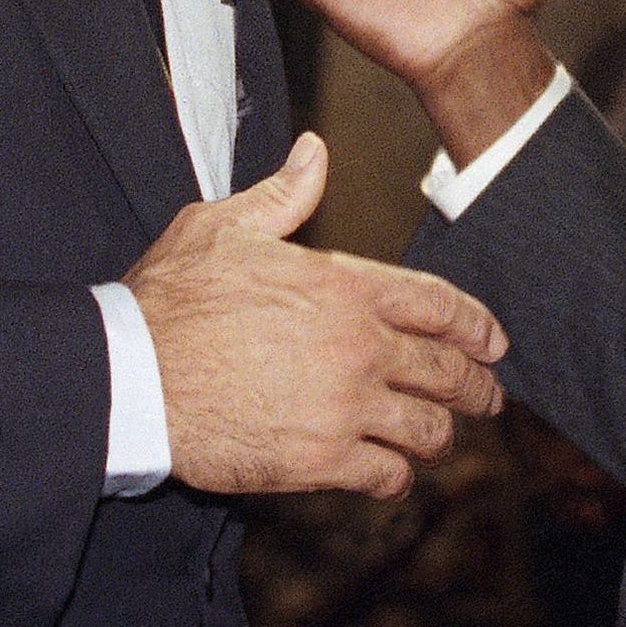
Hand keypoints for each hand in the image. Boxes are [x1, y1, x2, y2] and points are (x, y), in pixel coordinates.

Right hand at [126, 132, 507, 496]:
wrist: (129, 377)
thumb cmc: (172, 299)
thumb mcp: (225, 225)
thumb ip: (284, 193)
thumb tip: (315, 150)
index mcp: (345, 285)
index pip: (439, 304)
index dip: (477, 325)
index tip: (496, 343)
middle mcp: (358, 346)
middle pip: (446, 370)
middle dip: (476, 386)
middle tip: (489, 396)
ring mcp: (344, 407)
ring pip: (426, 428)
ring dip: (441, 434)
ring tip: (442, 436)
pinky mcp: (318, 461)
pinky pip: (384, 475)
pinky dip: (395, 477)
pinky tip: (391, 474)